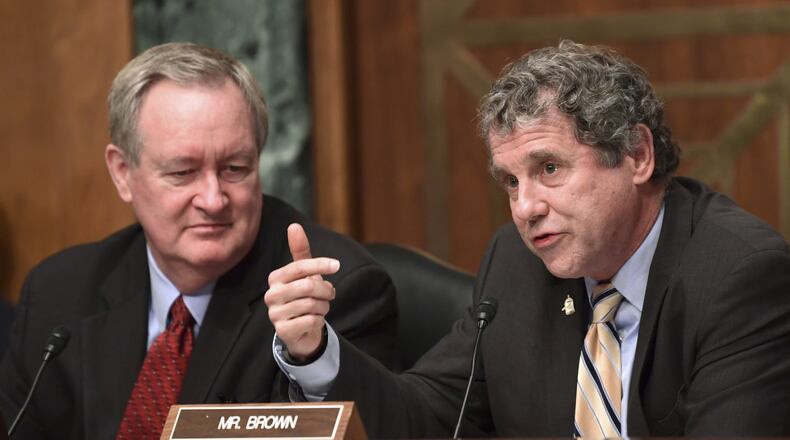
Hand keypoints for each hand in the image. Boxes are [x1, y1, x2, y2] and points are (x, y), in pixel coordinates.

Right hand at [265, 223, 339, 360]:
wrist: (301, 331)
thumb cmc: (303, 298)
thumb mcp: (305, 274)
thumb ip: (301, 251)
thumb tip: (294, 226)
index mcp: (276, 278)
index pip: (299, 267)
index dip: (320, 264)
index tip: (336, 265)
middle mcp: (271, 295)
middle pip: (308, 286)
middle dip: (326, 290)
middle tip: (330, 294)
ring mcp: (275, 314)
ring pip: (312, 305)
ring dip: (324, 307)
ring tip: (320, 308)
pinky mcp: (282, 331)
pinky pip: (311, 321)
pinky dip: (319, 320)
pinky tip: (314, 320)